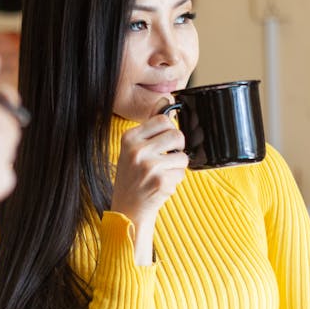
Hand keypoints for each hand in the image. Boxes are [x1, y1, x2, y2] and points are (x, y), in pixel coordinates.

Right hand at [110, 113, 187, 258]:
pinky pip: (181, 173)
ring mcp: (149, 166)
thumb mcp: (133, 148)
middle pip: (176, 134)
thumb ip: (150, 126)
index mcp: (129, 138)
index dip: (169, 130)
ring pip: (182, 155)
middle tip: (167, 158)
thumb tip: (165, 99)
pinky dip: (175, 180)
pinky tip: (160, 185)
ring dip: (177, 166)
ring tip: (161, 174)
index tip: (164, 141)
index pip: (163, 119)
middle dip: (177, 147)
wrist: (127, 209)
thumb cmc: (132, 177)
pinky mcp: (161, 181)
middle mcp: (137, 150)